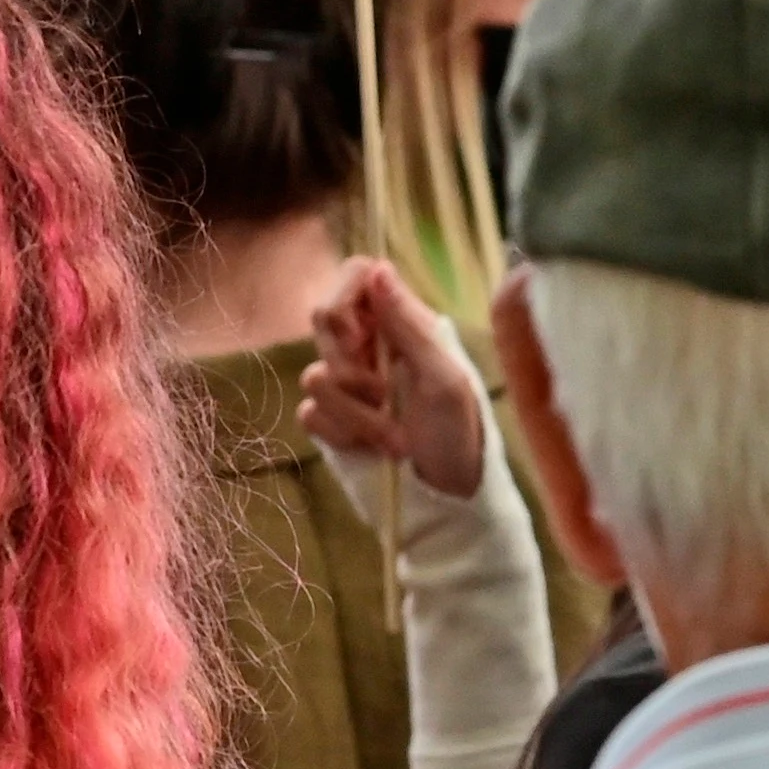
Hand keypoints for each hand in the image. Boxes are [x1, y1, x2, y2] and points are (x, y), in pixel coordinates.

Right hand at [299, 253, 490, 499]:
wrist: (448, 499)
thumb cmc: (459, 433)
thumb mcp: (444, 379)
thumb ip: (409, 325)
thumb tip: (378, 269)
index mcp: (402, 323)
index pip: (355, 274)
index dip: (345, 300)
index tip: (361, 338)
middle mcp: (371, 345)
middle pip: (322, 322)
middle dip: (352, 367)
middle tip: (384, 396)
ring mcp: (348, 384)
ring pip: (314, 375)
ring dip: (356, 415)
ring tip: (394, 438)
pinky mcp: (332, 421)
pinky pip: (310, 413)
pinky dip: (342, 435)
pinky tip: (371, 450)